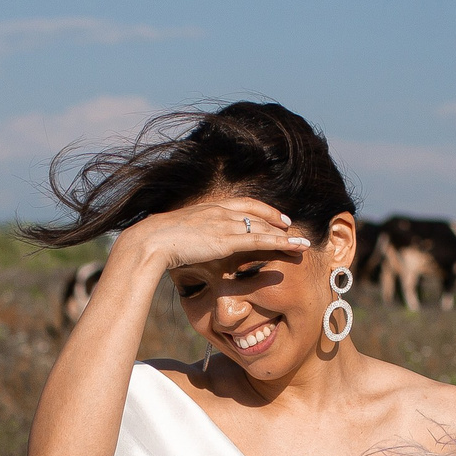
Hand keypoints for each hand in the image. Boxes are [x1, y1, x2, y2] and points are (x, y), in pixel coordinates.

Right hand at [117, 196, 309, 274]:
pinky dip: (281, 243)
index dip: (264, 210)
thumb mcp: (180, 236)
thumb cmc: (159, 242)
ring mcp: (225, 224)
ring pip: (263, 227)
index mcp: (210, 208)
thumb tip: (195, 251)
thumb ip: (194, 240)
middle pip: (258, 215)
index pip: (244, 205)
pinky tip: (295, 246)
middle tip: (294, 230)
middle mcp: (221, 212)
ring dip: (286, 236)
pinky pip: (261, 240)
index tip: (278, 218)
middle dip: (279, 223)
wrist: (152, 240)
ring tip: (303, 244)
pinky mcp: (228, 240)